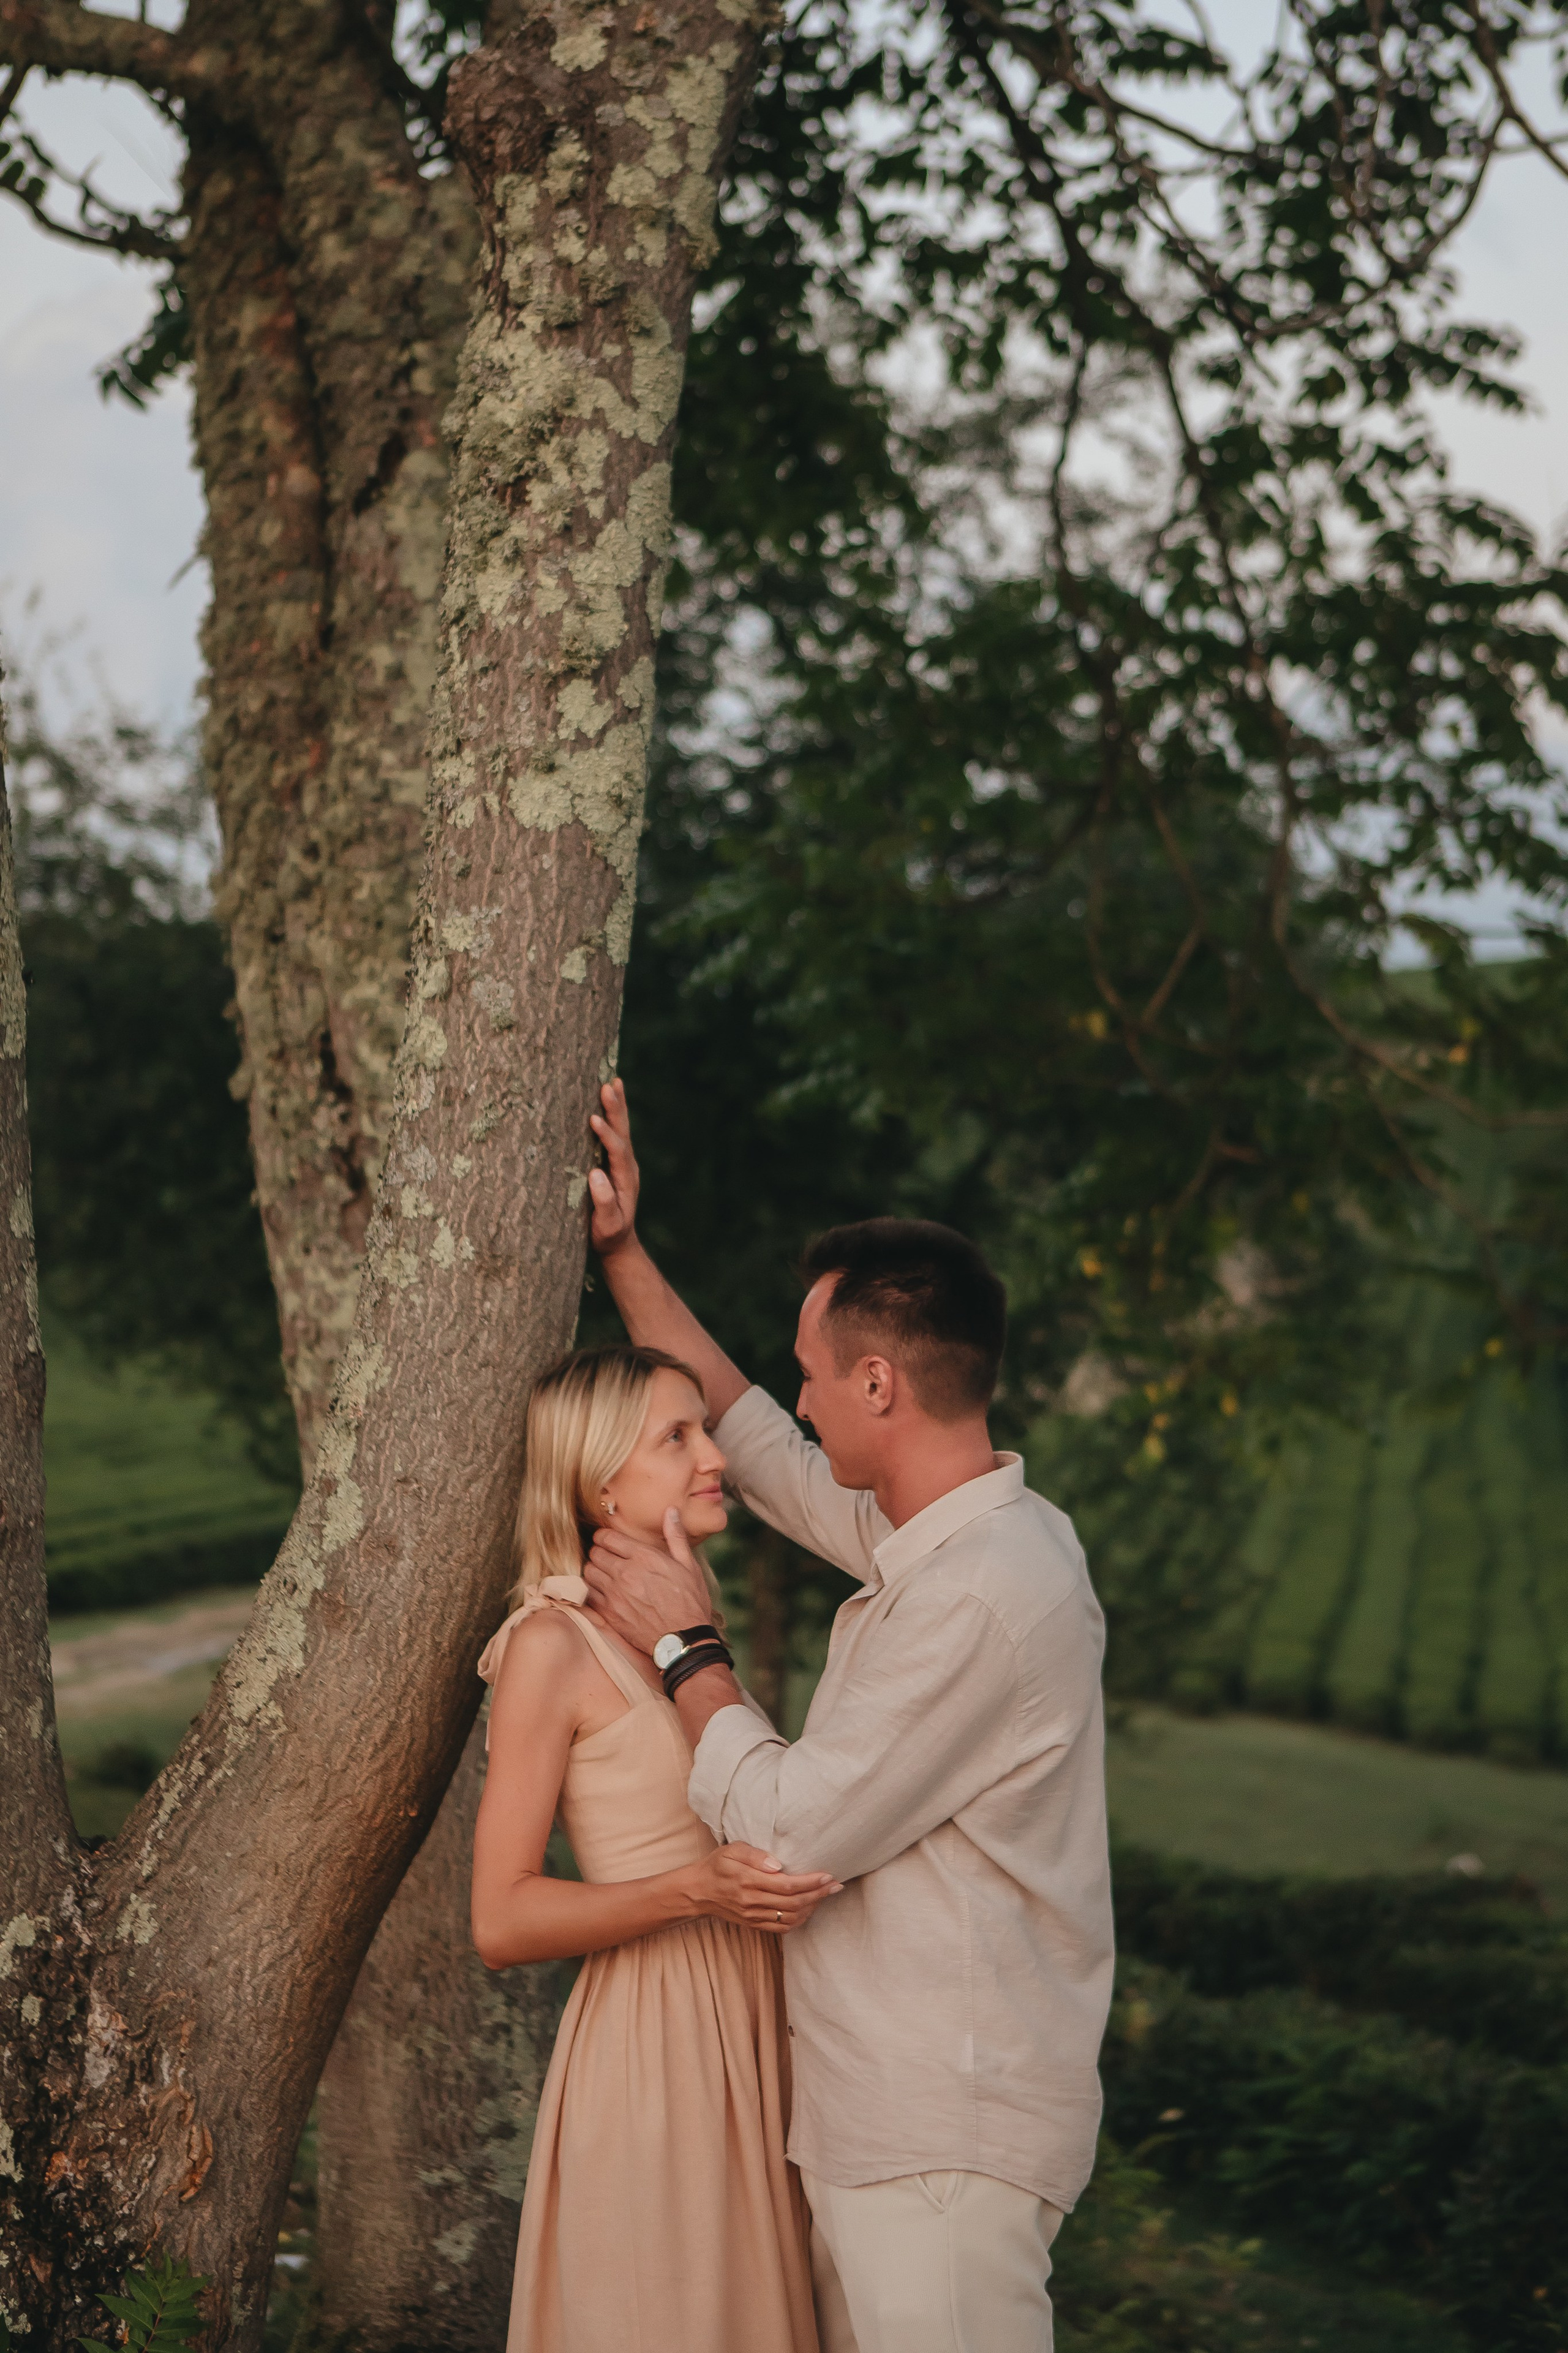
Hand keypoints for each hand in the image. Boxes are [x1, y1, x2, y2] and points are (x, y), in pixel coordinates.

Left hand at [585, 1510, 712, 1653]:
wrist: (684, 1640)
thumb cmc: (690, 1602)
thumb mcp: (689, 1566)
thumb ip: (675, 1536)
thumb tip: (670, 1511)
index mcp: (644, 1557)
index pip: (608, 1537)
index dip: (605, 1536)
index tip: (609, 1540)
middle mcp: (625, 1573)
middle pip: (594, 1553)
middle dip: (599, 1551)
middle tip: (606, 1556)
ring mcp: (614, 1595)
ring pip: (588, 1572)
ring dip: (594, 1570)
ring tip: (604, 1573)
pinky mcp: (609, 1614)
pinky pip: (588, 1595)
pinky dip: (592, 1591)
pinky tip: (602, 1592)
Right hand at [587, 1077, 639, 1257]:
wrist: (618, 1243)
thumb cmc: (608, 1235)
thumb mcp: (607, 1225)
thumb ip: (604, 1202)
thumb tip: (596, 1174)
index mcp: (625, 1178)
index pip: (617, 1151)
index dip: (606, 1135)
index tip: (593, 1119)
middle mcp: (627, 1166)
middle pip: (623, 1132)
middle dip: (616, 1108)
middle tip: (609, 1085)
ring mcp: (623, 1163)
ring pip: (622, 1129)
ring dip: (617, 1105)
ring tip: (613, 1081)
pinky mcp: (614, 1162)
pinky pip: (615, 1134)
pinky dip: (613, 1115)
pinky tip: (608, 1099)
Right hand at [686, 1843, 841, 1933]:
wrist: (698, 1891)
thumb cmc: (717, 1865)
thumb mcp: (731, 1849)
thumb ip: (754, 1855)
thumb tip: (779, 1865)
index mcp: (748, 1881)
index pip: (787, 1885)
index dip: (810, 1882)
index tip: (828, 1875)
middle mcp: (752, 1902)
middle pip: (794, 1902)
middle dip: (818, 1894)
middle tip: (836, 1885)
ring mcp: (753, 1916)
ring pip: (790, 1917)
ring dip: (812, 1907)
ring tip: (825, 1895)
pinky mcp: (754, 1924)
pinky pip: (782, 1927)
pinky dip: (799, 1920)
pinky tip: (809, 1909)